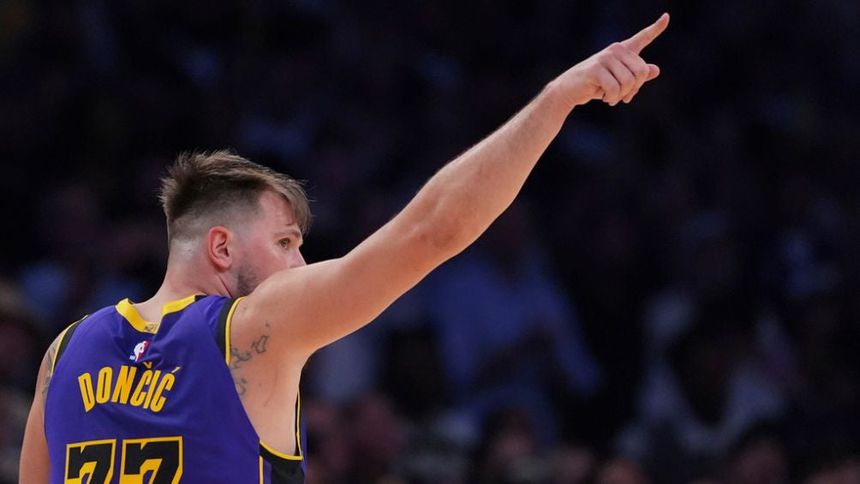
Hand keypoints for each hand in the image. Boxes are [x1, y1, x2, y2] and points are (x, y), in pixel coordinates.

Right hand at [551, 13, 668, 108]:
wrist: (570, 90)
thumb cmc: (596, 86)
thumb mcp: (620, 83)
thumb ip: (637, 77)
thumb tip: (655, 69)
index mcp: (624, 51)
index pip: (643, 37)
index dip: (656, 28)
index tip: (667, 17)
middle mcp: (616, 50)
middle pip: (641, 72)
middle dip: (634, 89)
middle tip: (624, 97)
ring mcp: (606, 57)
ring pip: (629, 82)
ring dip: (621, 96)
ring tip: (612, 97)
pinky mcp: (596, 68)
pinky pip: (615, 88)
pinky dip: (612, 98)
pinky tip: (605, 98)